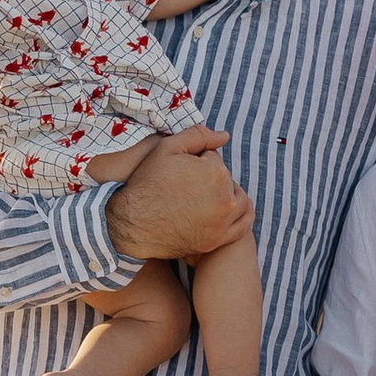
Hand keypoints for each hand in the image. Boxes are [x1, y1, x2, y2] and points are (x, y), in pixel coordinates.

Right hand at [104, 125, 252, 261]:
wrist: (133, 223)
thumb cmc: (147, 184)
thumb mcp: (167, 148)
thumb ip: (198, 136)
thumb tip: (224, 136)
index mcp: (215, 172)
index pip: (215, 159)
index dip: (198, 162)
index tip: (182, 171)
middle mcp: (224, 198)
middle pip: (226, 180)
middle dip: (211, 179)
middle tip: (187, 187)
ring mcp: (223, 222)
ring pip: (238, 200)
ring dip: (227, 195)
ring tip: (203, 197)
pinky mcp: (218, 240)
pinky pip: (243, 225)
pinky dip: (238, 216)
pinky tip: (225, 211)